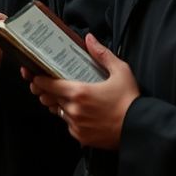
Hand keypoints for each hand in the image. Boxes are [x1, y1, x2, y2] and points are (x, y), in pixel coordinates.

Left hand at [29, 34, 138, 148]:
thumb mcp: (121, 71)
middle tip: (50, 85)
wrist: (141, 128)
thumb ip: (102, 54)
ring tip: (68, 98)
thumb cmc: (131, 100)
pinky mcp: (81, 137)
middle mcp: (73, 109)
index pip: (46, 84)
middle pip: (48, 98)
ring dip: (59, 104)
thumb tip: (89, 38)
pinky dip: (70, 118)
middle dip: (46, 91)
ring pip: (57, 112)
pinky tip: (81, 112)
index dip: (37, 79)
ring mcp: (76, 124)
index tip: (34, 75)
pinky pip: (68, 125)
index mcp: (78, 92)